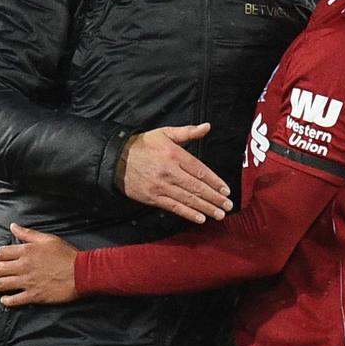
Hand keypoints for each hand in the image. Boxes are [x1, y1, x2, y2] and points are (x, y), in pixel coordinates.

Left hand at [0, 224, 78, 306]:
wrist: (81, 272)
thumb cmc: (66, 254)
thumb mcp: (47, 239)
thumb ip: (28, 234)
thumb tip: (13, 226)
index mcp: (27, 251)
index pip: (1, 253)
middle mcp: (24, 266)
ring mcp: (28, 282)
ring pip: (3, 284)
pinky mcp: (34, 295)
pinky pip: (15, 299)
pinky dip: (7, 300)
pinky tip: (4, 300)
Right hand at [116, 123, 232, 223]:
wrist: (116, 159)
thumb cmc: (143, 145)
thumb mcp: (165, 133)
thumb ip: (187, 132)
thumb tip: (207, 127)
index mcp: (174, 154)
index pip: (200, 170)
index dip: (214, 181)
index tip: (226, 189)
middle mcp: (169, 171)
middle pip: (197, 187)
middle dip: (214, 197)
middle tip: (228, 205)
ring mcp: (161, 186)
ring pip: (188, 199)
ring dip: (206, 208)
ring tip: (219, 214)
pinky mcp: (153, 197)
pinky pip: (174, 207)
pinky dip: (188, 214)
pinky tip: (200, 218)